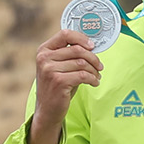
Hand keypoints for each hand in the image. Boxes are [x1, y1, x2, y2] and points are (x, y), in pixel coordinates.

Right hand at [27, 29, 102, 143]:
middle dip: (93, 58)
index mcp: (44, 50)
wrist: (48, 109)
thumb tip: (92, 45)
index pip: (65, 34)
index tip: (93, 46)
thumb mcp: (59, 66)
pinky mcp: (58, 81)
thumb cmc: (57, 86)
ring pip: (82, 63)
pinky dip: (93, 79)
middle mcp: (44, 58)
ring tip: (97, 76)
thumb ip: (69, 54)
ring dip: (94, 70)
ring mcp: (50, 70)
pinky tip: (94, 83)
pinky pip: (83, 75)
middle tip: (100, 66)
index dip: (82, 38)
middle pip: (77, 49)